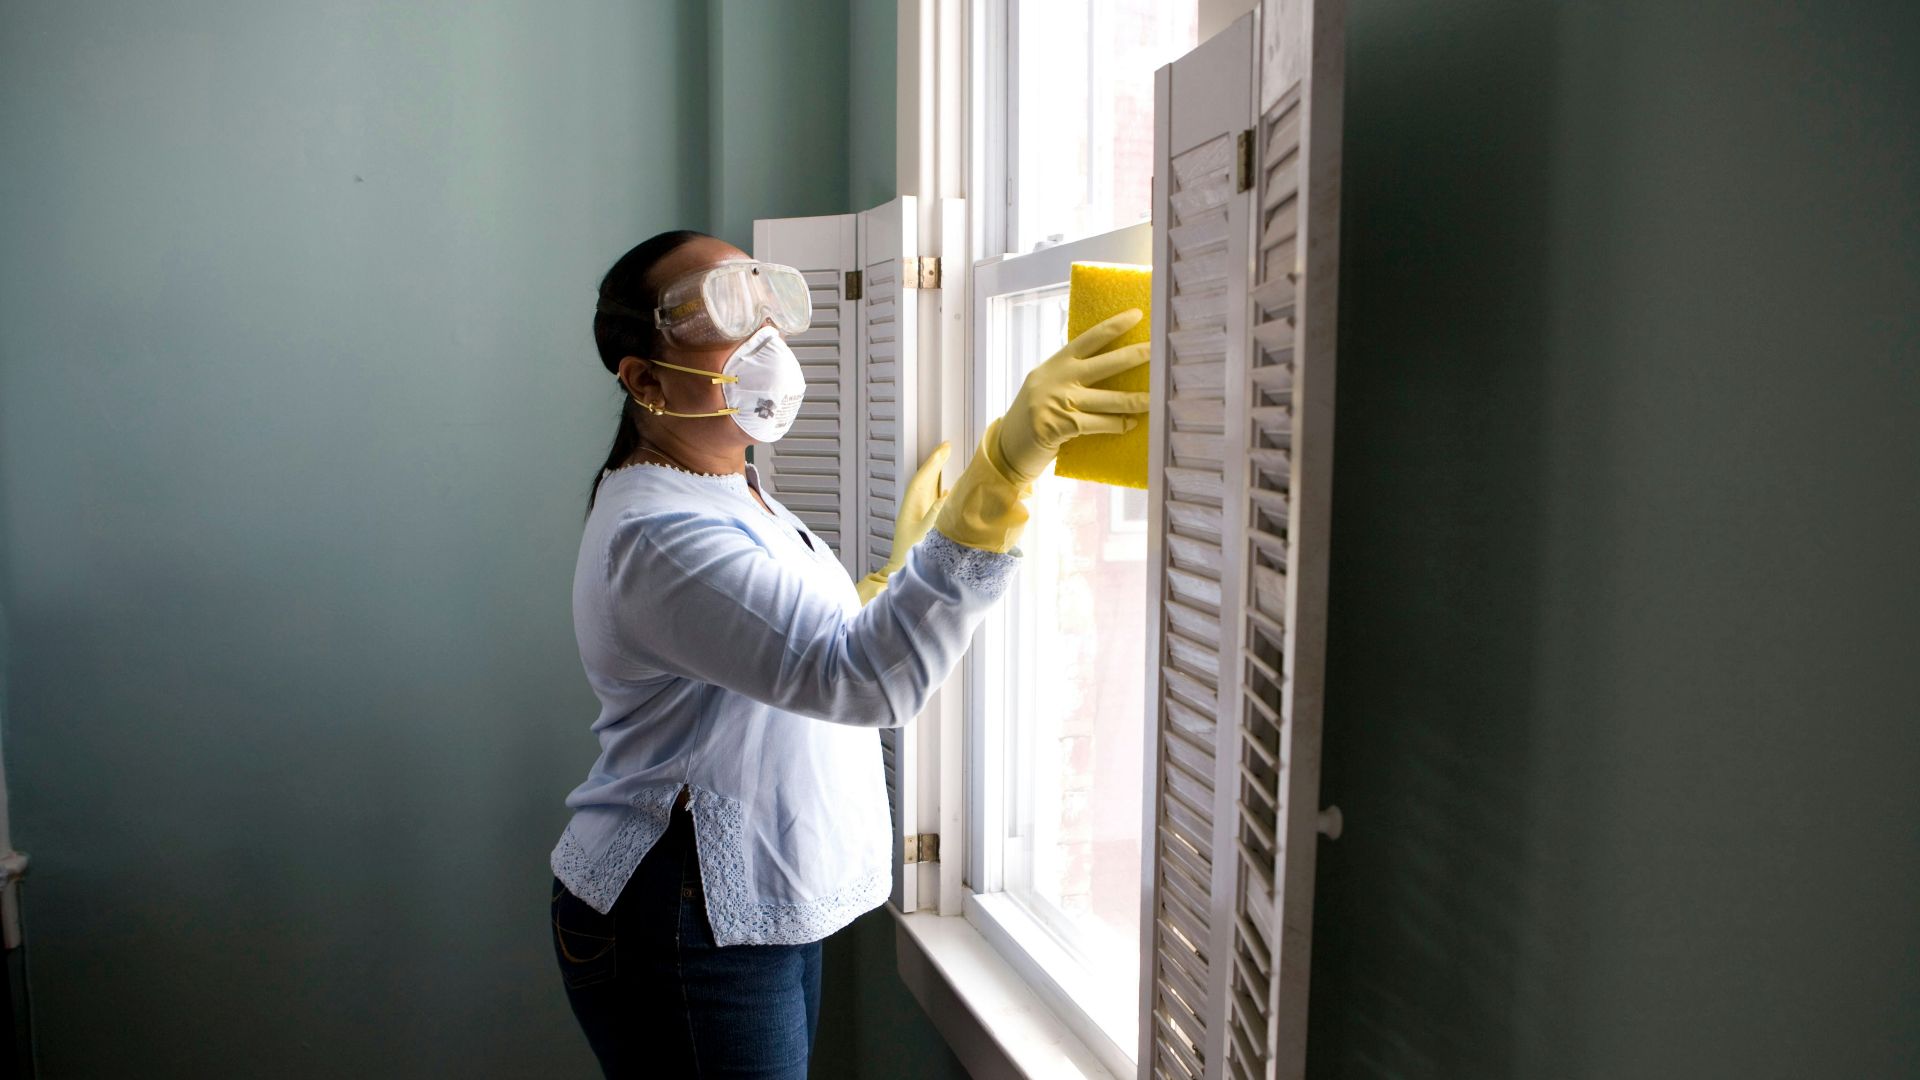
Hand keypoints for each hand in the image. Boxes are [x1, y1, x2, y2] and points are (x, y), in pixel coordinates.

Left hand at [889, 441, 950, 564]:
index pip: (922, 479)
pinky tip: (948, 488)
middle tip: (947, 447)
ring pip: (928, 488)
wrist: (903, 572)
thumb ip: (935, 514)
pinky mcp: (924, 522)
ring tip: (947, 458)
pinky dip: (941, 490)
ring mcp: (918, 513)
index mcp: (911, 507)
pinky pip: (933, 500)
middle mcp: (913, 507)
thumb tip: (946, 495)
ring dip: (937, 473)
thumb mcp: (925, 534)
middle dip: (935, 463)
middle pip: (925, 479)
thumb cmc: (911, 555)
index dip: (933, 462)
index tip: (944, 449)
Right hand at [994, 309, 1151, 484]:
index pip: (1089, 339)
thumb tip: (1110, 370)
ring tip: (1156, 398)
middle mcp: (1056, 378)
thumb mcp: (1046, 388)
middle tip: (1159, 350)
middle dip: (1135, 356)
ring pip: (1109, 398)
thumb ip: (1070, 377)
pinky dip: (1117, 424)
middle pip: (1105, 363)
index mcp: (1055, 364)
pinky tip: (1130, 424)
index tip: (1137, 315)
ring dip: (1136, 400)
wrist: (1006, 449)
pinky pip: (1099, 423)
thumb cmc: (1034, 418)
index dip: (1114, 326)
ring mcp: (1058, 401)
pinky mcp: (1061, 425)